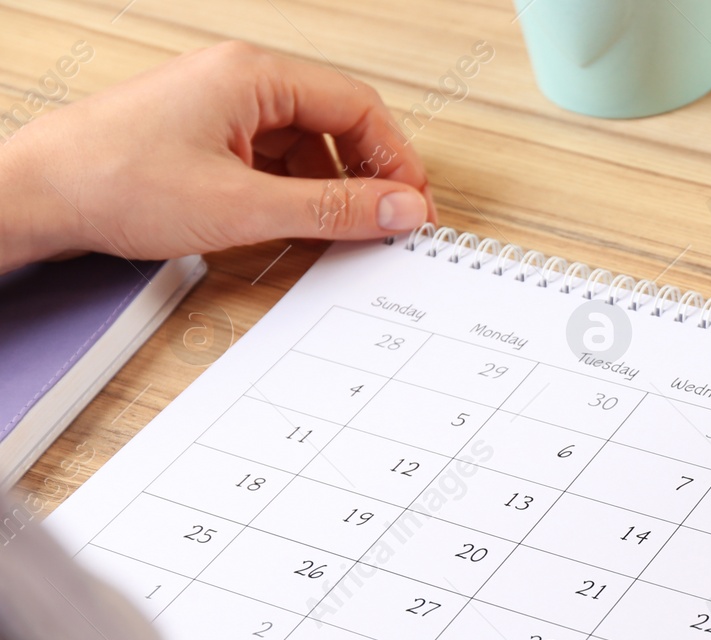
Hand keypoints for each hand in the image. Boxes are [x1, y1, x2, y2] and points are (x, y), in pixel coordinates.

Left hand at [0, 41, 434, 272]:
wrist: (37, 196)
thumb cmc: (113, 182)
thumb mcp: (242, 207)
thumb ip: (332, 210)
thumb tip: (398, 210)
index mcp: (253, 75)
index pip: (358, 107)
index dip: (396, 161)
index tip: (413, 209)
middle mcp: (241, 81)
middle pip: (338, 123)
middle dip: (369, 176)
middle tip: (390, 224)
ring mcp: (223, 109)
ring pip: (308, 146)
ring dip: (332, 190)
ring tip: (344, 234)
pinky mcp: (207, 138)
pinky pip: (275, 161)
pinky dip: (297, 195)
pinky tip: (299, 228)